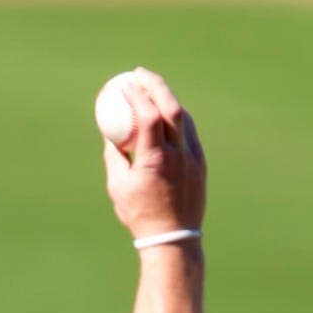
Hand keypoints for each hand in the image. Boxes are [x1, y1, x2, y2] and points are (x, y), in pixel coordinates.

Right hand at [102, 69, 205, 243]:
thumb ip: (115, 156)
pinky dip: (177, 118)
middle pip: (171, 108)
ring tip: (152, 91)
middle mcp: (178, 154)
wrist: (173, 238)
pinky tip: (166, 115)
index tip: (124, 85)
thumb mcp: (118, 186)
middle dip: (155, 85)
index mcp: (155, 159)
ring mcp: (193, 157)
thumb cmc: (139, 214)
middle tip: (140, 74)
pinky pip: (189, 132)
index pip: (148, 116)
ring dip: (167, 99)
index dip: (136, 95)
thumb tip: (111, 133)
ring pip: (184, 117)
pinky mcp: (201, 163)